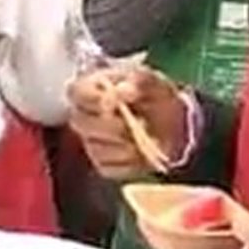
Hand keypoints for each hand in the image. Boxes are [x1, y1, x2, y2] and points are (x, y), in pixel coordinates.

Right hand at [67, 65, 187, 179]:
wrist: (172, 122)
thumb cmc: (154, 95)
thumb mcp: (153, 81)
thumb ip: (138, 81)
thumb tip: (122, 90)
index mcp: (91, 87)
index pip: (76, 92)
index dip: (92, 98)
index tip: (115, 102)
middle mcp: (84, 115)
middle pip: (81, 122)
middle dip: (111, 125)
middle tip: (137, 122)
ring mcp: (91, 141)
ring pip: (95, 147)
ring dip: (124, 144)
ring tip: (146, 137)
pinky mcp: (102, 164)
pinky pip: (109, 167)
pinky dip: (129, 162)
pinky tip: (143, 151)